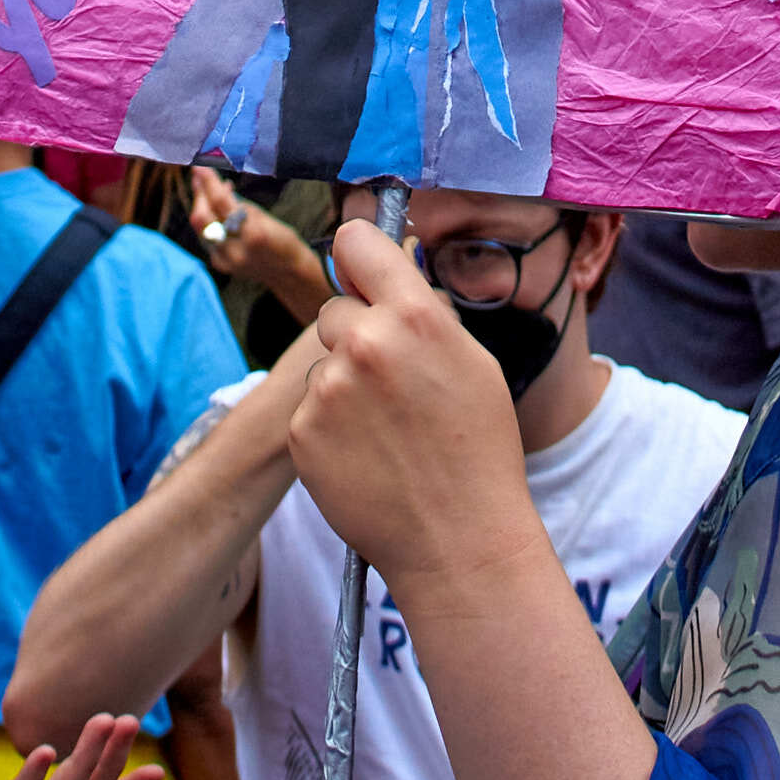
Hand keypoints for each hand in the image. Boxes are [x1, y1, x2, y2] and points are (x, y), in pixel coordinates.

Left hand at [190, 164, 328, 324]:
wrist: (288, 273)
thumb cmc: (282, 239)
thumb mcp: (264, 217)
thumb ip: (238, 204)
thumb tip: (218, 187)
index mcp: (253, 234)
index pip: (221, 202)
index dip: (208, 182)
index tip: (200, 166)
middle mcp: (235, 250)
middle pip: (203, 217)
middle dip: (199, 194)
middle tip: (200, 175)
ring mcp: (225, 260)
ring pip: (200, 228)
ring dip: (201, 206)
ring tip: (207, 189)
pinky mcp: (220, 264)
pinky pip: (206, 238)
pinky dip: (208, 221)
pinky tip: (215, 211)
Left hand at [288, 222, 539, 593]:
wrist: (458, 540)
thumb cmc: (477, 450)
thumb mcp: (471, 362)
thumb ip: (422, 314)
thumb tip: (386, 277)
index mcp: (415, 315)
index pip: (357, 240)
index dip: (359, 255)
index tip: (361, 270)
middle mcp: (365, 343)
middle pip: (334, 308)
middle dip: (355, 334)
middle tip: (390, 382)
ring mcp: (328, 389)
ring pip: (321, 364)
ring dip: (343, 386)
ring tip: (385, 431)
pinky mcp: (302, 432)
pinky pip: (308, 409)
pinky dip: (329, 428)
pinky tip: (366, 455)